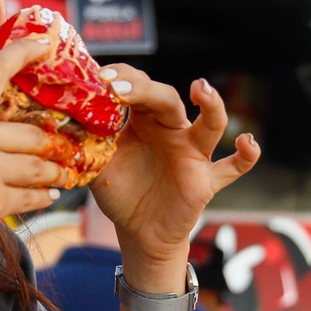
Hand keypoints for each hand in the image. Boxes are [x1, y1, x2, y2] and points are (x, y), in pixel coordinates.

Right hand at [0, 37, 60, 276]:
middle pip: (33, 134)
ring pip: (40, 167)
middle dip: (52, 148)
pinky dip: (42, 198)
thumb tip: (6, 134)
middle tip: (64, 154)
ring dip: (55, 174)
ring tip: (61, 177)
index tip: (46, 43)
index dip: (23, 51)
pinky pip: (33, 196)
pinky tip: (46, 198)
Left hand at [89, 67, 260, 274]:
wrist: (138, 231)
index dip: (122, 81)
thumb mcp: (97, 165)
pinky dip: (245, 155)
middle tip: (123, 87)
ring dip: (211, 105)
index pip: (137, 89)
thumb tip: (63, 120)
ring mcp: (193, 153)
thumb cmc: (121, 190)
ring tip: (202, 89)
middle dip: (146, 90)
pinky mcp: (206, 180)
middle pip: (167, 99)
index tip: (100, 79)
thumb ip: (86, 144)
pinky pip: (232, 167)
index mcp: (144, 120)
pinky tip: (247, 142)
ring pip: (210, 124)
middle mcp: (172, 129)